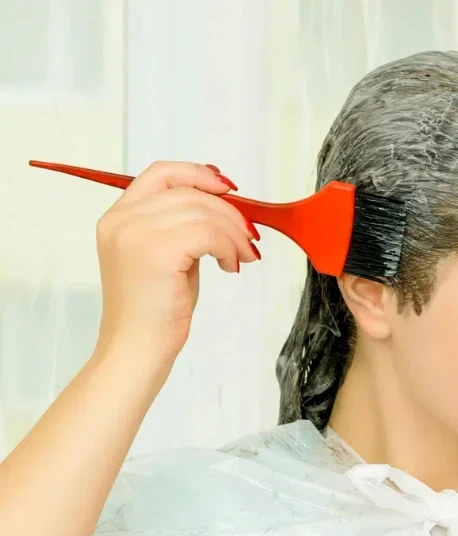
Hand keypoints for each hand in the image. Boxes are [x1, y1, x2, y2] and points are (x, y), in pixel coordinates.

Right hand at [93, 161, 259, 360]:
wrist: (137, 350)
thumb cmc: (155, 310)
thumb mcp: (167, 256)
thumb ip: (182, 226)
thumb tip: (223, 204)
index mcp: (118, 217)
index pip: (160, 173)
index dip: (198, 174)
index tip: (228, 188)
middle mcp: (121, 220)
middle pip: (189, 193)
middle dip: (229, 213)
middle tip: (249, 239)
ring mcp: (135, 233)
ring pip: (203, 212)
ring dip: (233, 234)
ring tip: (241, 258)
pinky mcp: (156, 251)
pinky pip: (209, 233)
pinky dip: (229, 247)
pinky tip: (230, 266)